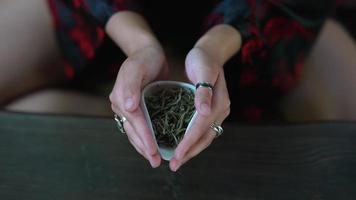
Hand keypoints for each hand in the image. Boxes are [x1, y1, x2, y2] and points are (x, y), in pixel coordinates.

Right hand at [110, 44, 168, 167]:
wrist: (148, 53)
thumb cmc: (145, 58)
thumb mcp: (137, 68)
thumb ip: (131, 86)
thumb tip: (127, 107)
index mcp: (120, 97)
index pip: (134, 121)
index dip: (144, 136)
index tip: (153, 150)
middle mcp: (122, 104)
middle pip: (132, 130)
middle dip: (144, 146)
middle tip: (155, 161)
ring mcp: (127, 107)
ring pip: (134, 131)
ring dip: (143, 146)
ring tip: (154, 159)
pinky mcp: (136, 108)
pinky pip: (139, 126)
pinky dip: (145, 137)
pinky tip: (153, 145)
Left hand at [169, 47, 230, 170]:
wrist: (210, 53)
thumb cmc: (203, 59)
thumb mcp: (203, 71)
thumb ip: (204, 91)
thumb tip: (204, 112)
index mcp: (219, 103)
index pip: (201, 128)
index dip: (188, 143)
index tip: (176, 155)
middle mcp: (220, 111)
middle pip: (205, 137)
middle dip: (189, 152)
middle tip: (174, 165)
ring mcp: (217, 112)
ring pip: (205, 136)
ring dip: (191, 150)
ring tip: (177, 161)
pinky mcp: (211, 111)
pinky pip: (203, 130)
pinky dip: (193, 140)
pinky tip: (182, 145)